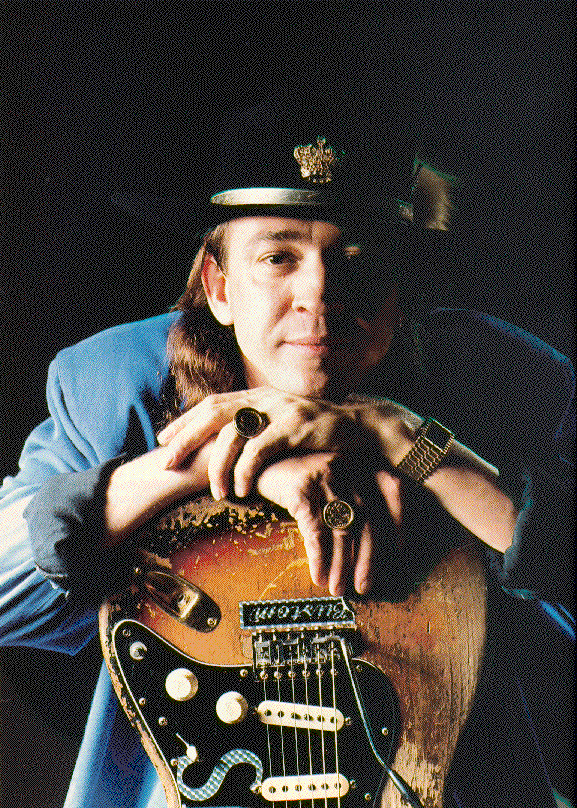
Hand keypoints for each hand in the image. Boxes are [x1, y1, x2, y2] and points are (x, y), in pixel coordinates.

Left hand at [157, 388, 367, 499]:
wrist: (360, 428)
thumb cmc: (317, 434)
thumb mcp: (283, 426)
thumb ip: (257, 430)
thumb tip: (227, 446)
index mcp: (259, 397)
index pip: (213, 404)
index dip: (186, 421)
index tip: (164, 440)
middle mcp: (265, 399)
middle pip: (213, 414)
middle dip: (186, 439)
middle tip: (167, 461)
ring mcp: (280, 410)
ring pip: (233, 435)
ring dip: (218, 465)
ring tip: (215, 491)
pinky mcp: (295, 427)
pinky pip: (259, 450)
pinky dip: (245, 470)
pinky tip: (240, 489)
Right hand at [254, 452, 402, 596]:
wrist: (260, 463)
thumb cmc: (301, 480)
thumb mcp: (333, 483)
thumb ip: (354, 501)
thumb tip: (372, 548)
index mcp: (362, 462)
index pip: (394, 488)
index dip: (400, 519)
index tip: (399, 550)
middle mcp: (348, 465)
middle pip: (368, 517)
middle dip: (368, 558)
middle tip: (363, 586)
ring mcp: (326, 474)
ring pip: (342, 527)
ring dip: (341, 563)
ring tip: (337, 588)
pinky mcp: (301, 485)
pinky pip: (315, 528)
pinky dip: (318, 556)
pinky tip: (318, 574)